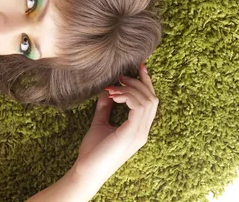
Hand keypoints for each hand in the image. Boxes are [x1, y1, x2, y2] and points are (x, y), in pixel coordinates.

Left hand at [73, 64, 158, 187]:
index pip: (150, 102)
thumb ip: (105, 108)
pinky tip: (113, 96)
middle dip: (138, 82)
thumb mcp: (100, 123)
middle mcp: (142, 131)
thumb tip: (107, 91)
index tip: (140, 67)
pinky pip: (138, 106)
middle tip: (120, 77)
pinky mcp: (132, 133)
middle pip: (152, 98)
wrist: (87, 170)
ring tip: (112, 89)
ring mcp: (139, 133)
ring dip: (130, 88)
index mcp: (138, 129)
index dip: (147, 83)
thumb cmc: (92, 152)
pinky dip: (127, 96)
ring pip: (147, 100)